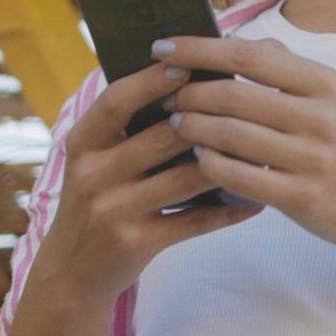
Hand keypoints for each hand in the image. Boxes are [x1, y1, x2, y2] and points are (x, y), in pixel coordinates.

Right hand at [35, 60, 265, 305]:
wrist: (72, 271)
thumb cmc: (97, 202)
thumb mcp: (96, 160)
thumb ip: (127, 127)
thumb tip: (183, 80)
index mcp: (82, 143)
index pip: (116, 102)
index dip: (150, 81)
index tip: (186, 64)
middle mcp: (93, 174)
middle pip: (160, 137)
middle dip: (206, 119)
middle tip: (247, 102)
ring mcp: (114, 210)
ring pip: (184, 178)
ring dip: (228, 162)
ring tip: (263, 146)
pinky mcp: (137, 242)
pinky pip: (194, 221)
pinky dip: (228, 210)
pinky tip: (255, 201)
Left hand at [152, 35, 335, 252]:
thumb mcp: (330, 97)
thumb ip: (285, 68)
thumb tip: (234, 40)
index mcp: (324, 84)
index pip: (248, 55)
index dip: (198, 49)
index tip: (163, 48)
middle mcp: (320, 117)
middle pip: (233, 95)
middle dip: (188, 93)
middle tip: (166, 96)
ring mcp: (311, 159)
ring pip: (229, 135)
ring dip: (192, 127)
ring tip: (176, 124)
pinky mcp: (300, 196)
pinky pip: (237, 175)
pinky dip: (209, 163)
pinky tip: (199, 157)